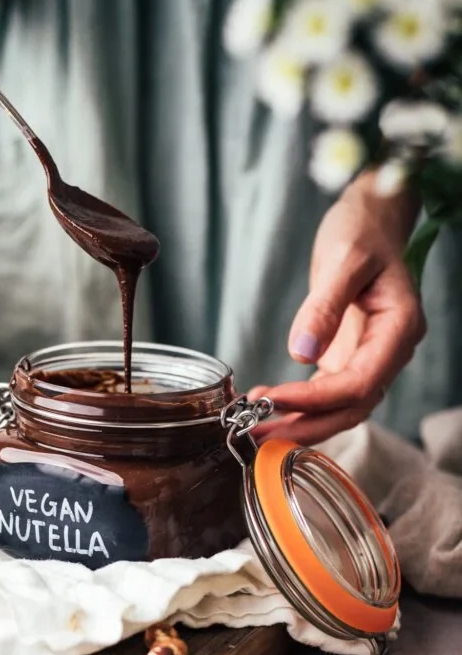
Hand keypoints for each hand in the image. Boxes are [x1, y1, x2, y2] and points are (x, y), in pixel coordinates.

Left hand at [250, 173, 425, 445]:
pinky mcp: (349, 357)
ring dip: (299, 423)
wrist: (371, 221)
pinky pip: (328, 394)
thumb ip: (325, 305)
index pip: (359, 384)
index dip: (316, 400)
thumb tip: (302, 351)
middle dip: (305, 426)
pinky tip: (266, 403)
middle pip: (352, 409)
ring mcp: (371, 358)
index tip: (273, 398)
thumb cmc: (363, 232)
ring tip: (255, 426)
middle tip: (258, 434)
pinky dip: (299, 406)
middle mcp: (389, 352)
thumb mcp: (345, 258)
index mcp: (399, 329)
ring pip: (341, 409)